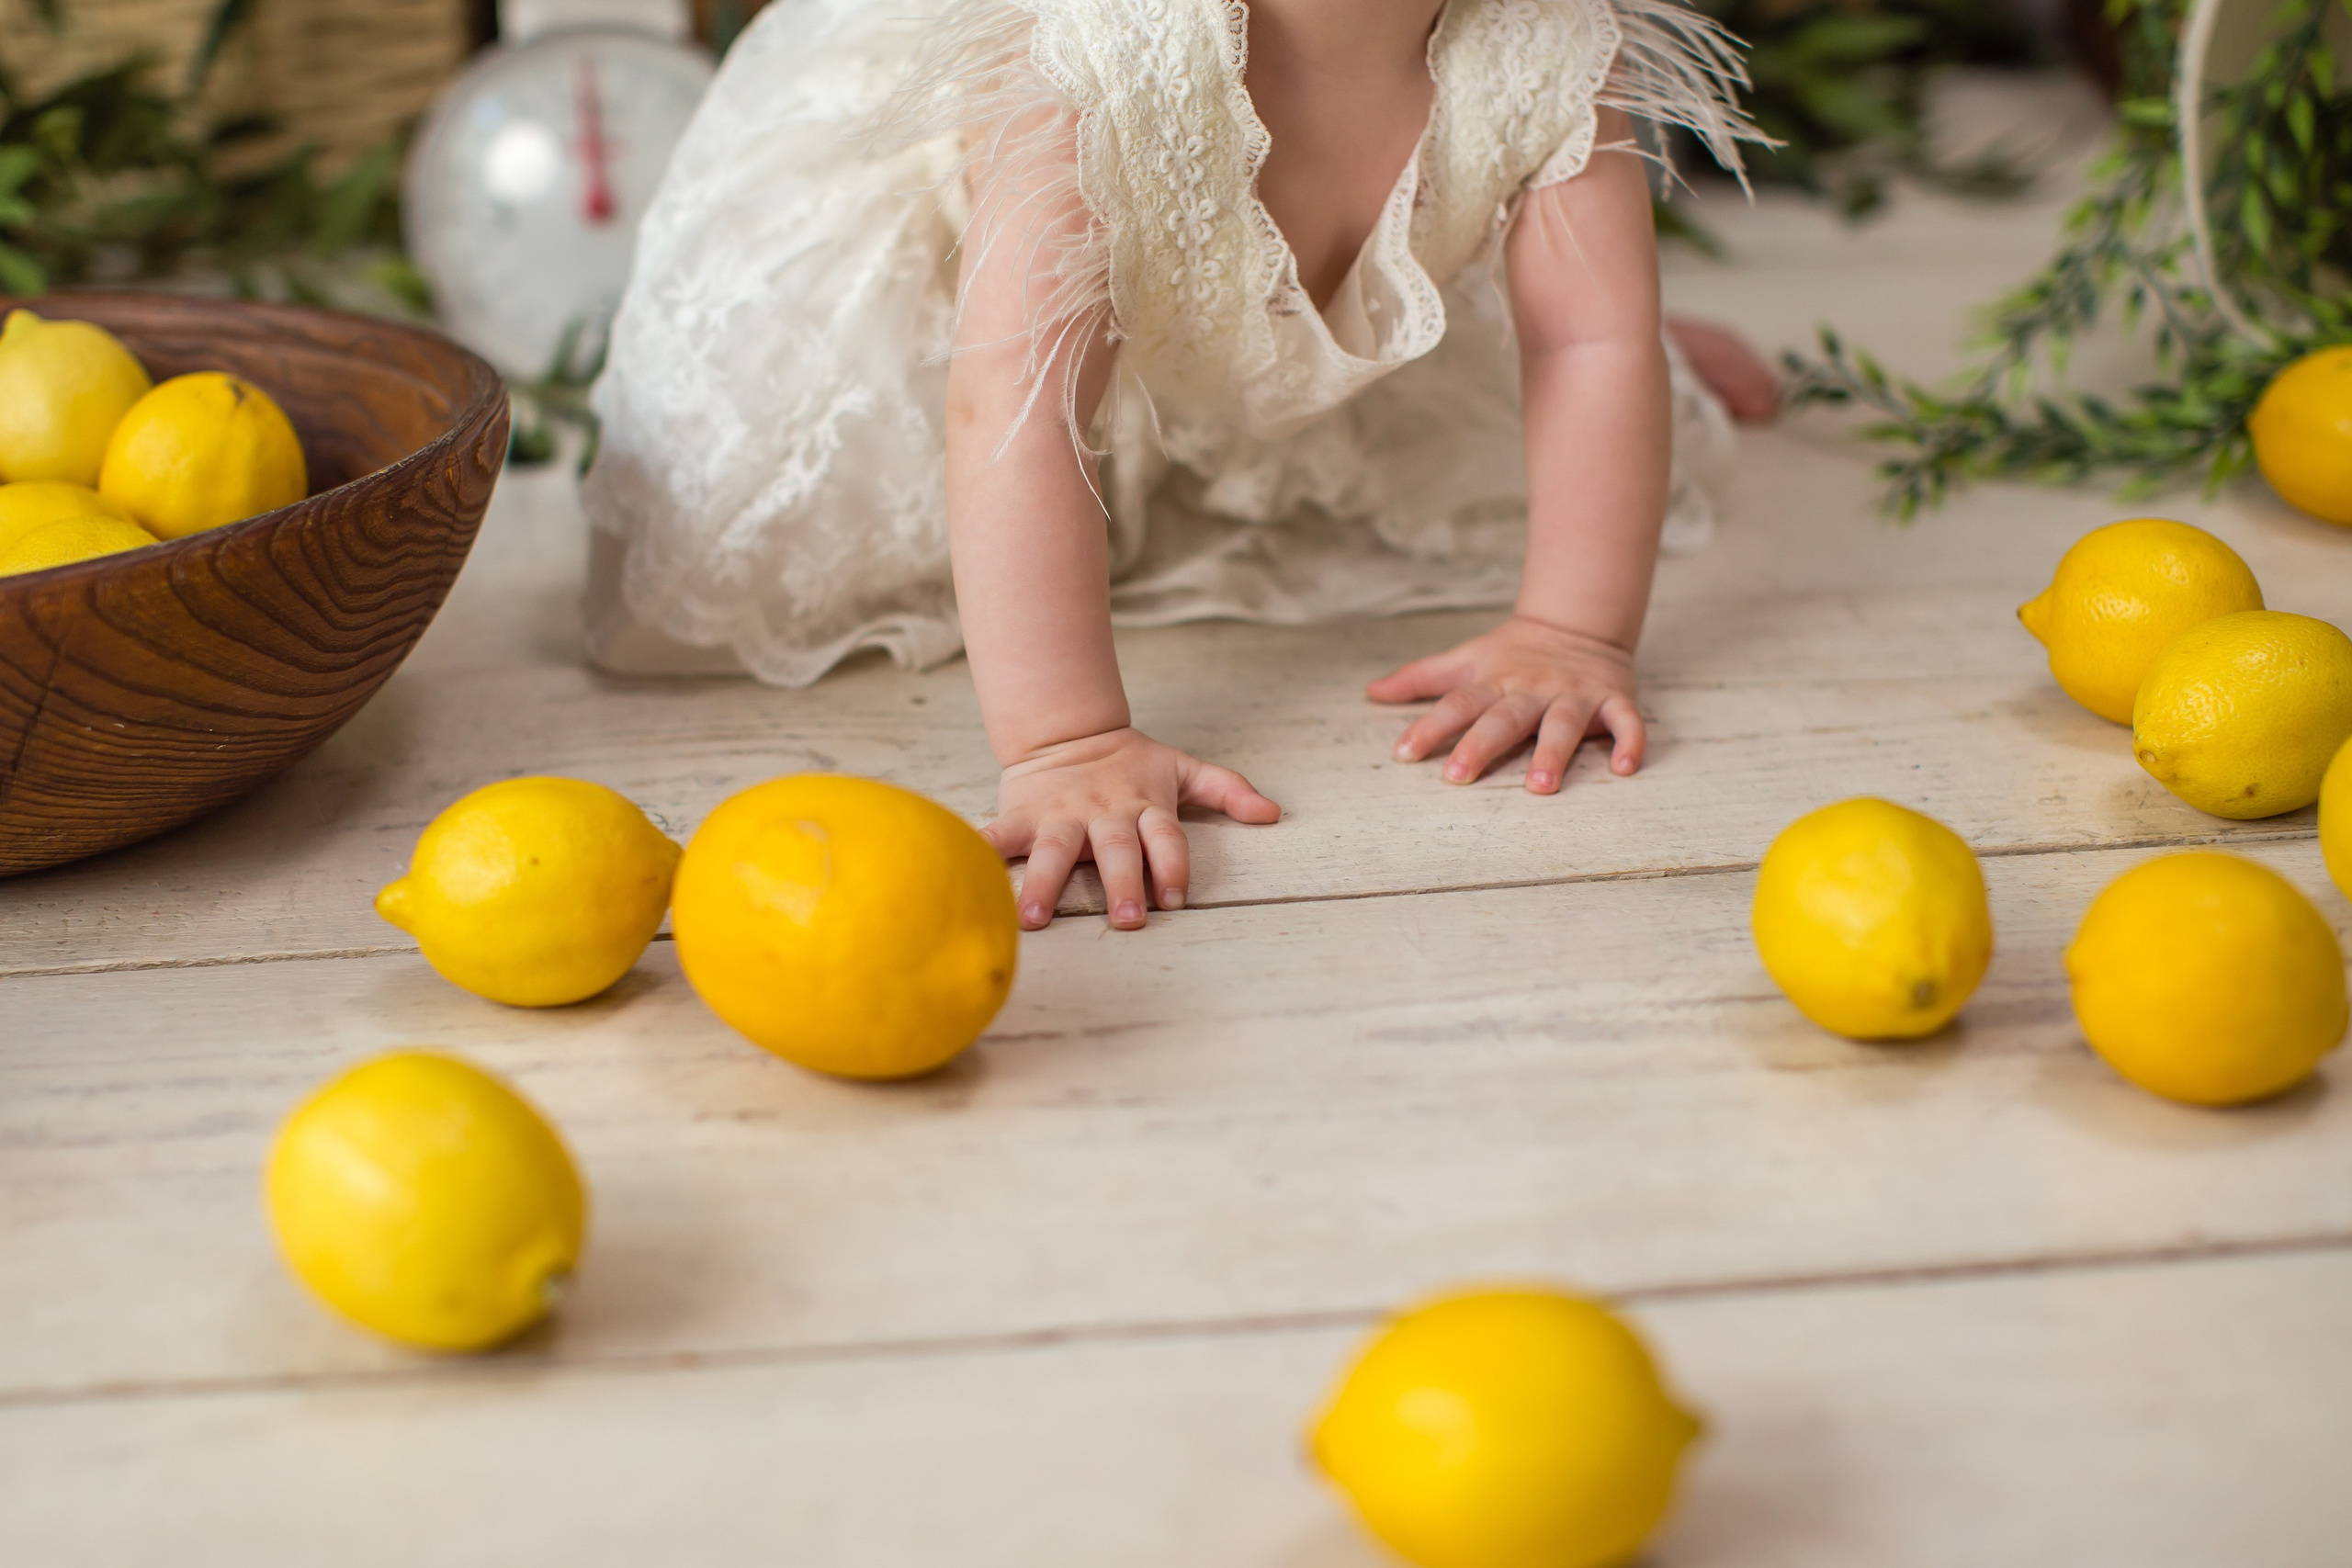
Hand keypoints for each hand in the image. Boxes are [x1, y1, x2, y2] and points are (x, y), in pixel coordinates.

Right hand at [984, 728, 1281, 929]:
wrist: (1067, 729)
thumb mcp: (1182, 769)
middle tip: (1128, 919)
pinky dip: (980, 853)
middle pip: (1116, 849)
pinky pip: (998, 836)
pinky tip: (967, 874)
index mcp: (1144, 805)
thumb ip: (1226, 789)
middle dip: (1122, 882)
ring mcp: (1060, 815)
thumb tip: (1273, 813)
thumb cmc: (1131, 762)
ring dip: (1044, 884)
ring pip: (1054, 850)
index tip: (1174, 898)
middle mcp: (1104, 814)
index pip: (1165, 837)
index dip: (1172, 865)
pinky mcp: (1022, 814)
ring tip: (1033, 920)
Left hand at [1368, 616, 1645, 792]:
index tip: (1403, 754)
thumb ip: (1421, 679)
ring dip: (1553, 753)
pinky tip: (1625, 769)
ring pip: (1563, 724)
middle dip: (1481, 746)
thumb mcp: (1467, 660)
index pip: (1458, 704)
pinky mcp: (1615, 699)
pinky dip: (1630, 743)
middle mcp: (1532, 689)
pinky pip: (1625, 722)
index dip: (1430, 727)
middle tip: (1458, 777)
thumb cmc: (1515, 651)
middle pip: (1503, 718)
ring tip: (1539, 786)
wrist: (1578, 619)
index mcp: (1495, 682)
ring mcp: (1575, 694)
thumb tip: (1371, 692)